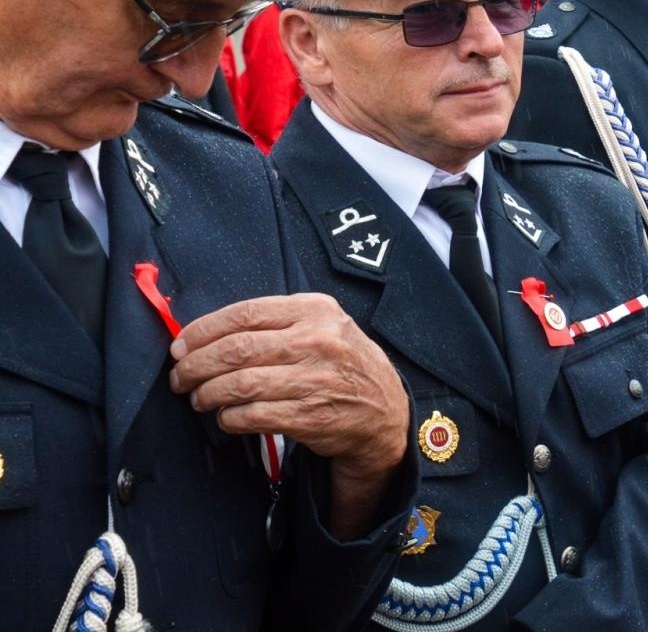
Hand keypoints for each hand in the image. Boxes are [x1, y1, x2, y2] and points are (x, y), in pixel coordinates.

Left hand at [170, 293, 408, 537]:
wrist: (384, 410)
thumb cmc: (342, 364)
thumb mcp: (324, 326)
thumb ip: (277, 322)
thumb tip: (206, 334)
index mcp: (316, 311)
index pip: (245, 313)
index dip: (203, 330)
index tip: (181, 345)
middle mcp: (318, 341)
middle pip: (236, 349)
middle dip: (196, 364)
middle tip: (180, 376)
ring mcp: (315, 379)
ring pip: (239, 384)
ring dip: (207, 393)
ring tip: (199, 398)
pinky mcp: (310, 416)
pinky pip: (252, 416)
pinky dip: (229, 418)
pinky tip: (226, 417)